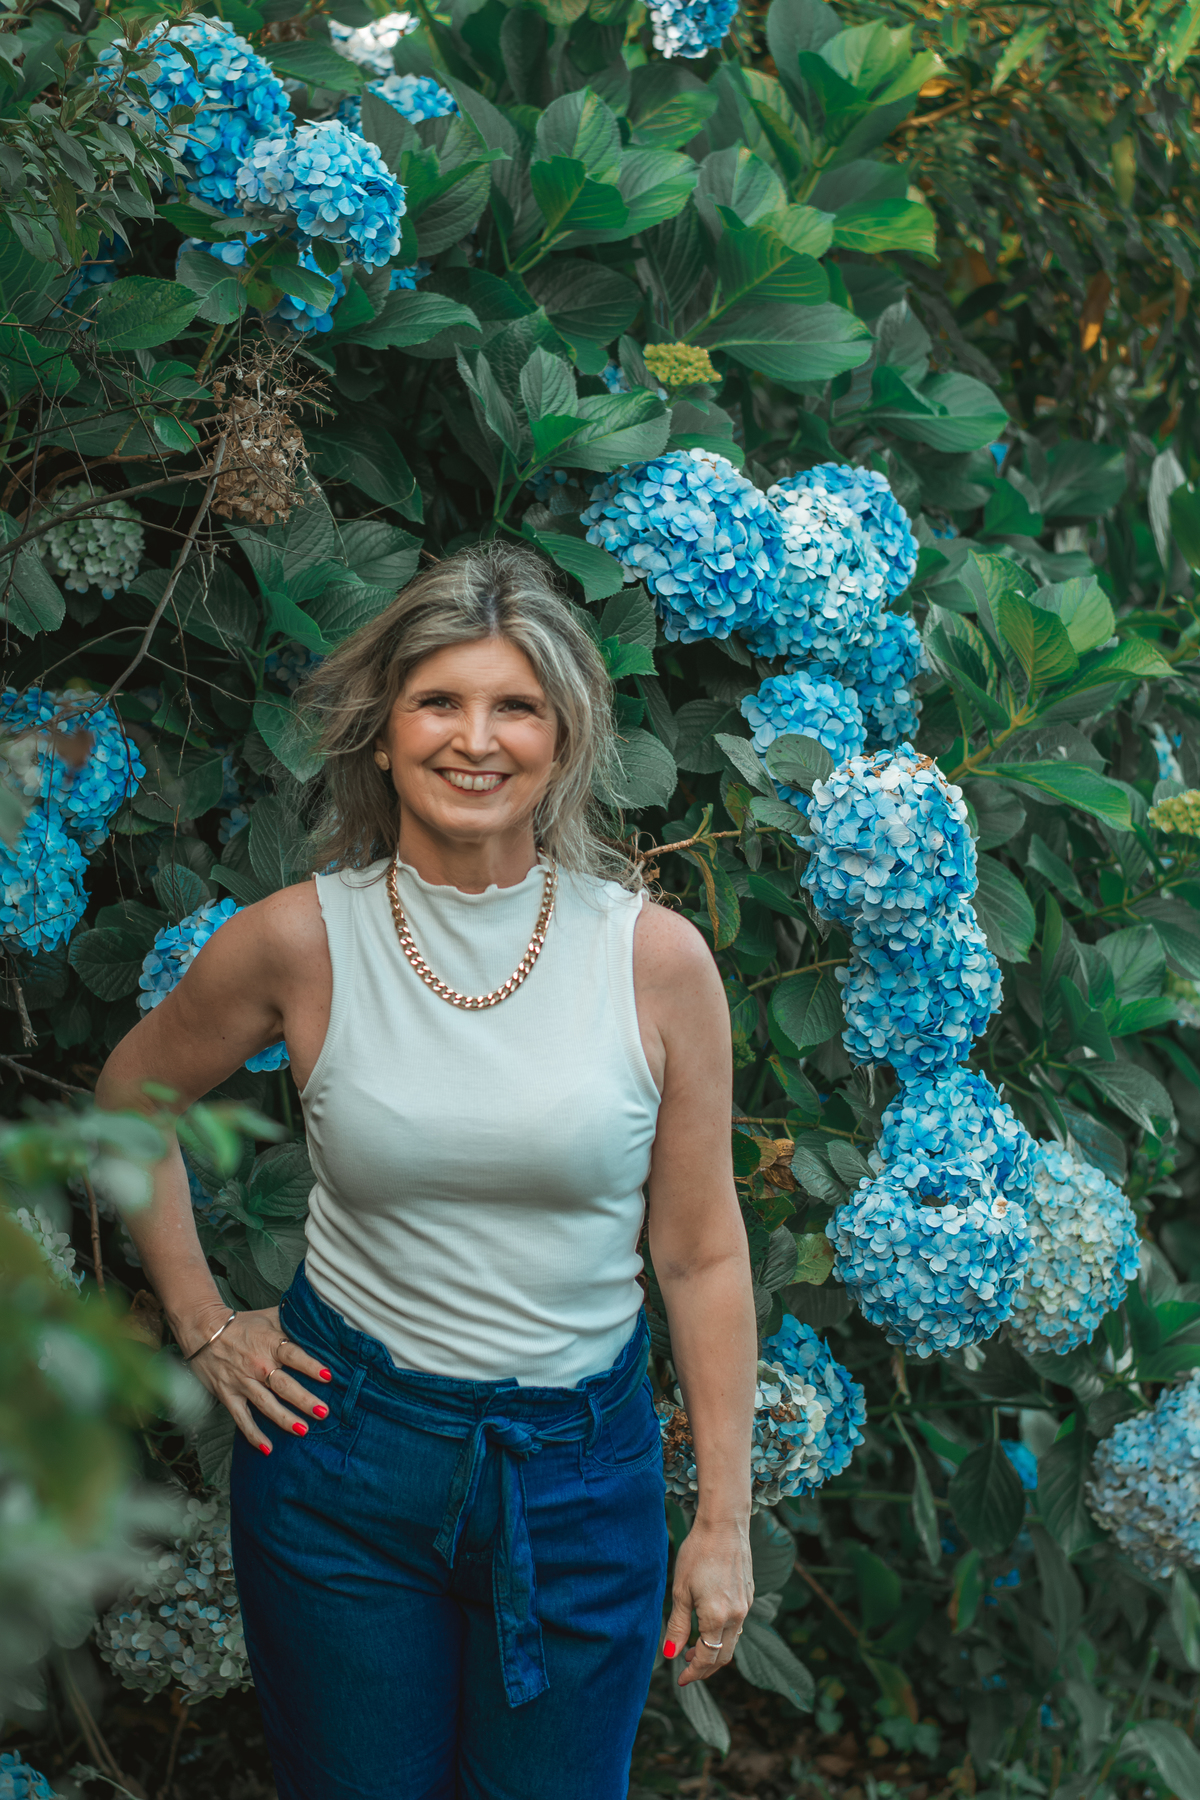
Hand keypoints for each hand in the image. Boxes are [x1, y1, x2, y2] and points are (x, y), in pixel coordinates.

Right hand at [183, 1304, 331, 1453]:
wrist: (203, 1329)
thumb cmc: (241, 1324)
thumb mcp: (269, 1316)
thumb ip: (292, 1319)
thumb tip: (317, 1317)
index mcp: (270, 1344)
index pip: (294, 1355)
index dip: (311, 1366)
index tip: (328, 1376)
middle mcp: (258, 1365)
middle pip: (284, 1385)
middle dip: (305, 1400)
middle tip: (323, 1412)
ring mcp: (242, 1382)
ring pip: (266, 1404)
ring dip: (285, 1419)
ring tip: (303, 1430)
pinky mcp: (229, 1395)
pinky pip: (242, 1418)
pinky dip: (253, 1434)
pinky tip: (267, 1448)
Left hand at [662, 1516, 752, 1685]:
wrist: (724, 1524)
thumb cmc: (698, 1554)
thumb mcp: (681, 1591)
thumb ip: (677, 1625)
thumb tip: (670, 1654)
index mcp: (718, 1618)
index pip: (707, 1658)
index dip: (694, 1672)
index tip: (681, 1679)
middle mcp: (737, 1616)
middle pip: (724, 1656)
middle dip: (705, 1667)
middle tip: (686, 1667)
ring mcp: (746, 1605)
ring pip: (732, 1640)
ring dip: (714, 1650)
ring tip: (692, 1647)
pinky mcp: (749, 1594)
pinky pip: (737, 1624)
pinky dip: (723, 1633)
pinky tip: (708, 1623)